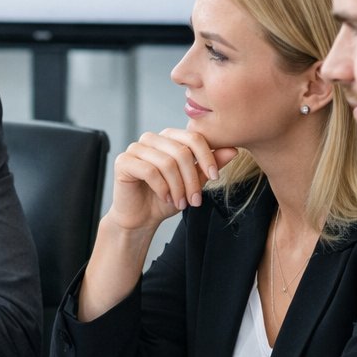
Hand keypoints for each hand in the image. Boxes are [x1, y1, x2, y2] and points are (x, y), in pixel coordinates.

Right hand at [104, 129, 238, 233]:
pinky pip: (149, 171)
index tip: (216, 178)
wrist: (140, 218)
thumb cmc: (165, 198)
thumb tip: (233, 150)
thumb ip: (209, 165)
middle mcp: (151, 138)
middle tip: (195, 200)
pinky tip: (165, 198)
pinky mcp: (123, 162)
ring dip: (178, 187)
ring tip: (181, 203)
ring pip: (166, 162)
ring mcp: (135, 148)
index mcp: (169, 138)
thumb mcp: (193, 182)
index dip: (207, 157)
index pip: (193, 137)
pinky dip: (162, 188)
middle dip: (192, 179)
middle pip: (181, 151)